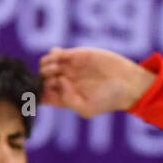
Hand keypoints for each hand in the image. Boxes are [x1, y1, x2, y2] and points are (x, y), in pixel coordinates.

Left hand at [38, 47, 155, 115]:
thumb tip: (59, 82)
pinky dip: (52, 54)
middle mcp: (63, 84)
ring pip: (44, 65)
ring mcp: (68, 69)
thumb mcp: (86, 109)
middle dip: (41, 78)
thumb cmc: (108, 100)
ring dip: (46, 66)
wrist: (126, 83)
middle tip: (55, 78)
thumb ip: (67, 100)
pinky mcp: (76, 55)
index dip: (37, 93)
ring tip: (58, 68)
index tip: (44, 91)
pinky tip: (60, 58)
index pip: (41, 96)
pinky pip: (55, 52)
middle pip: (39, 79)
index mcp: (63, 99)